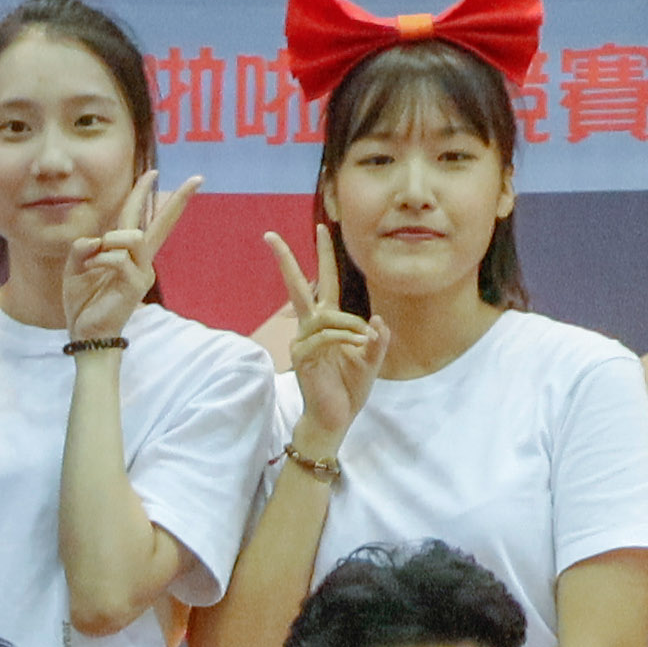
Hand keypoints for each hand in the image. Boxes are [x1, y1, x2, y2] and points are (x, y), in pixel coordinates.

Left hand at [61, 171, 188, 341]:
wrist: (86, 334)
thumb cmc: (83, 301)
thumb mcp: (75, 267)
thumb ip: (83, 248)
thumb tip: (95, 239)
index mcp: (128, 254)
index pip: (142, 220)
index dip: (146, 194)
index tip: (154, 172)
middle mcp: (141, 261)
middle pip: (162, 225)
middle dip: (179, 200)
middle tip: (197, 179)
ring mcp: (142, 273)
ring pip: (133, 237)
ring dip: (110, 240)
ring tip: (95, 257)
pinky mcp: (136, 285)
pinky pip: (118, 258)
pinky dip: (100, 259)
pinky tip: (91, 269)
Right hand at [257, 226, 393, 446]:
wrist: (335, 419)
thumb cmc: (349, 389)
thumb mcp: (372, 360)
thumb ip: (377, 340)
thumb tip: (378, 321)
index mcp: (328, 322)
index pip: (325, 281)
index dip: (324, 255)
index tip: (322, 227)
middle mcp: (311, 327)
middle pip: (297, 286)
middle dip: (284, 260)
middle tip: (269, 235)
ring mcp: (304, 341)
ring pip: (324, 315)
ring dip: (349, 324)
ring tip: (365, 341)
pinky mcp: (302, 357)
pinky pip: (323, 337)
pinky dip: (343, 339)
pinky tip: (356, 348)